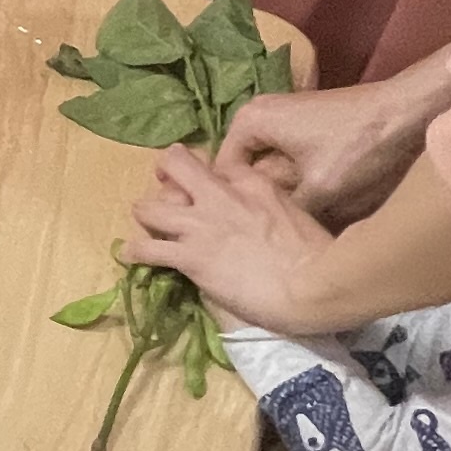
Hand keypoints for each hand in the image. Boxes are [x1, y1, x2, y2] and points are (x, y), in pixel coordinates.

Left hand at [124, 146, 340, 332]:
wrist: (315, 284)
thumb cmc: (320, 256)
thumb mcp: (299, 216)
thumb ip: (276, 208)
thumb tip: (268, 219)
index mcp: (255, 184)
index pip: (220, 165)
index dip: (208, 176)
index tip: (207, 186)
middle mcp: (222, 196)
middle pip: (177, 166)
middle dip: (166, 172)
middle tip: (164, 185)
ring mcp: (202, 224)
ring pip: (151, 207)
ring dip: (145, 214)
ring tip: (144, 223)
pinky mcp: (190, 256)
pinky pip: (147, 249)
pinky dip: (135, 252)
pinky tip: (130, 256)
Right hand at [218, 75, 437, 224]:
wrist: (413, 113)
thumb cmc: (360, 148)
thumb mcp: (319, 191)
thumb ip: (282, 213)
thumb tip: (266, 239)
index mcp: (249, 121)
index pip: (218, 173)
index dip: (230, 207)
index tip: (241, 236)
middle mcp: (261, 116)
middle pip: (245, 172)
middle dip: (256, 203)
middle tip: (267, 237)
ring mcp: (287, 121)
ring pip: (271, 171)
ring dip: (281, 197)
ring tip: (289, 230)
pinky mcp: (312, 130)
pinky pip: (291, 164)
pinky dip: (300, 186)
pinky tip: (313, 212)